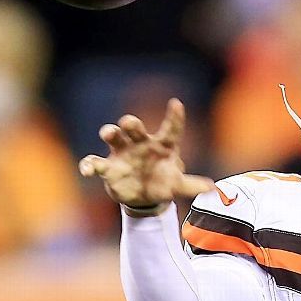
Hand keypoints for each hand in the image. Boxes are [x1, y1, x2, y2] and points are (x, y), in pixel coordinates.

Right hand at [78, 99, 213, 210]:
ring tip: (109, 133)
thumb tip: (212, 187)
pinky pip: (95, 162)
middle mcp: (140, 144)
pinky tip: (87, 170)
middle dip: (130, 123)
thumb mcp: (177, 185)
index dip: (174, 117)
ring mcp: (122, 153)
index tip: (176, 104)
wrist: (143, 196)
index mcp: (161, 145)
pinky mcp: (109, 167)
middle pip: (133, 127)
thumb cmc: (162, 183)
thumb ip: (191, 185)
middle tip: (129, 123)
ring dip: (110, 132)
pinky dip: (89, 165)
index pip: (170, 129)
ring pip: (114, 137)